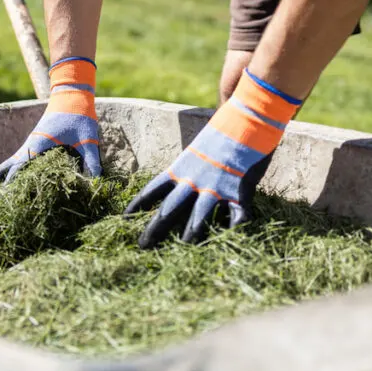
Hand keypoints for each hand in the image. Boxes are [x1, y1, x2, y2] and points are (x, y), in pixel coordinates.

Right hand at [0, 57, 100, 186]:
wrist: (72, 95)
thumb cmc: (79, 115)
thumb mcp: (88, 139)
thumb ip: (91, 160)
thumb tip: (94, 182)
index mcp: (38, 145)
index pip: (18, 168)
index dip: (13, 184)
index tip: (10, 201)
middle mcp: (29, 145)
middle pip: (6, 167)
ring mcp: (30, 144)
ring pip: (8, 163)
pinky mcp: (35, 144)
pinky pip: (17, 160)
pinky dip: (9, 171)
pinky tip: (11, 182)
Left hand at [124, 70, 301, 247]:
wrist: (248, 115)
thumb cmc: (224, 129)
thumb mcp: (198, 148)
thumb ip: (190, 168)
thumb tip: (182, 183)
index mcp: (181, 167)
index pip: (152, 189)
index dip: (137, 206)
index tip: (123, 219)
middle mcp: (194, 179)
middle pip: (168, 209)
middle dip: (154, 230)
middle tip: (142, 247)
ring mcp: (216, 186)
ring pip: (197, 217)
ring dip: (188, 237)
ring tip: (179, 255)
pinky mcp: (239, 191)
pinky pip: (235, 217)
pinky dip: (233, 232)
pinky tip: (229, 245)